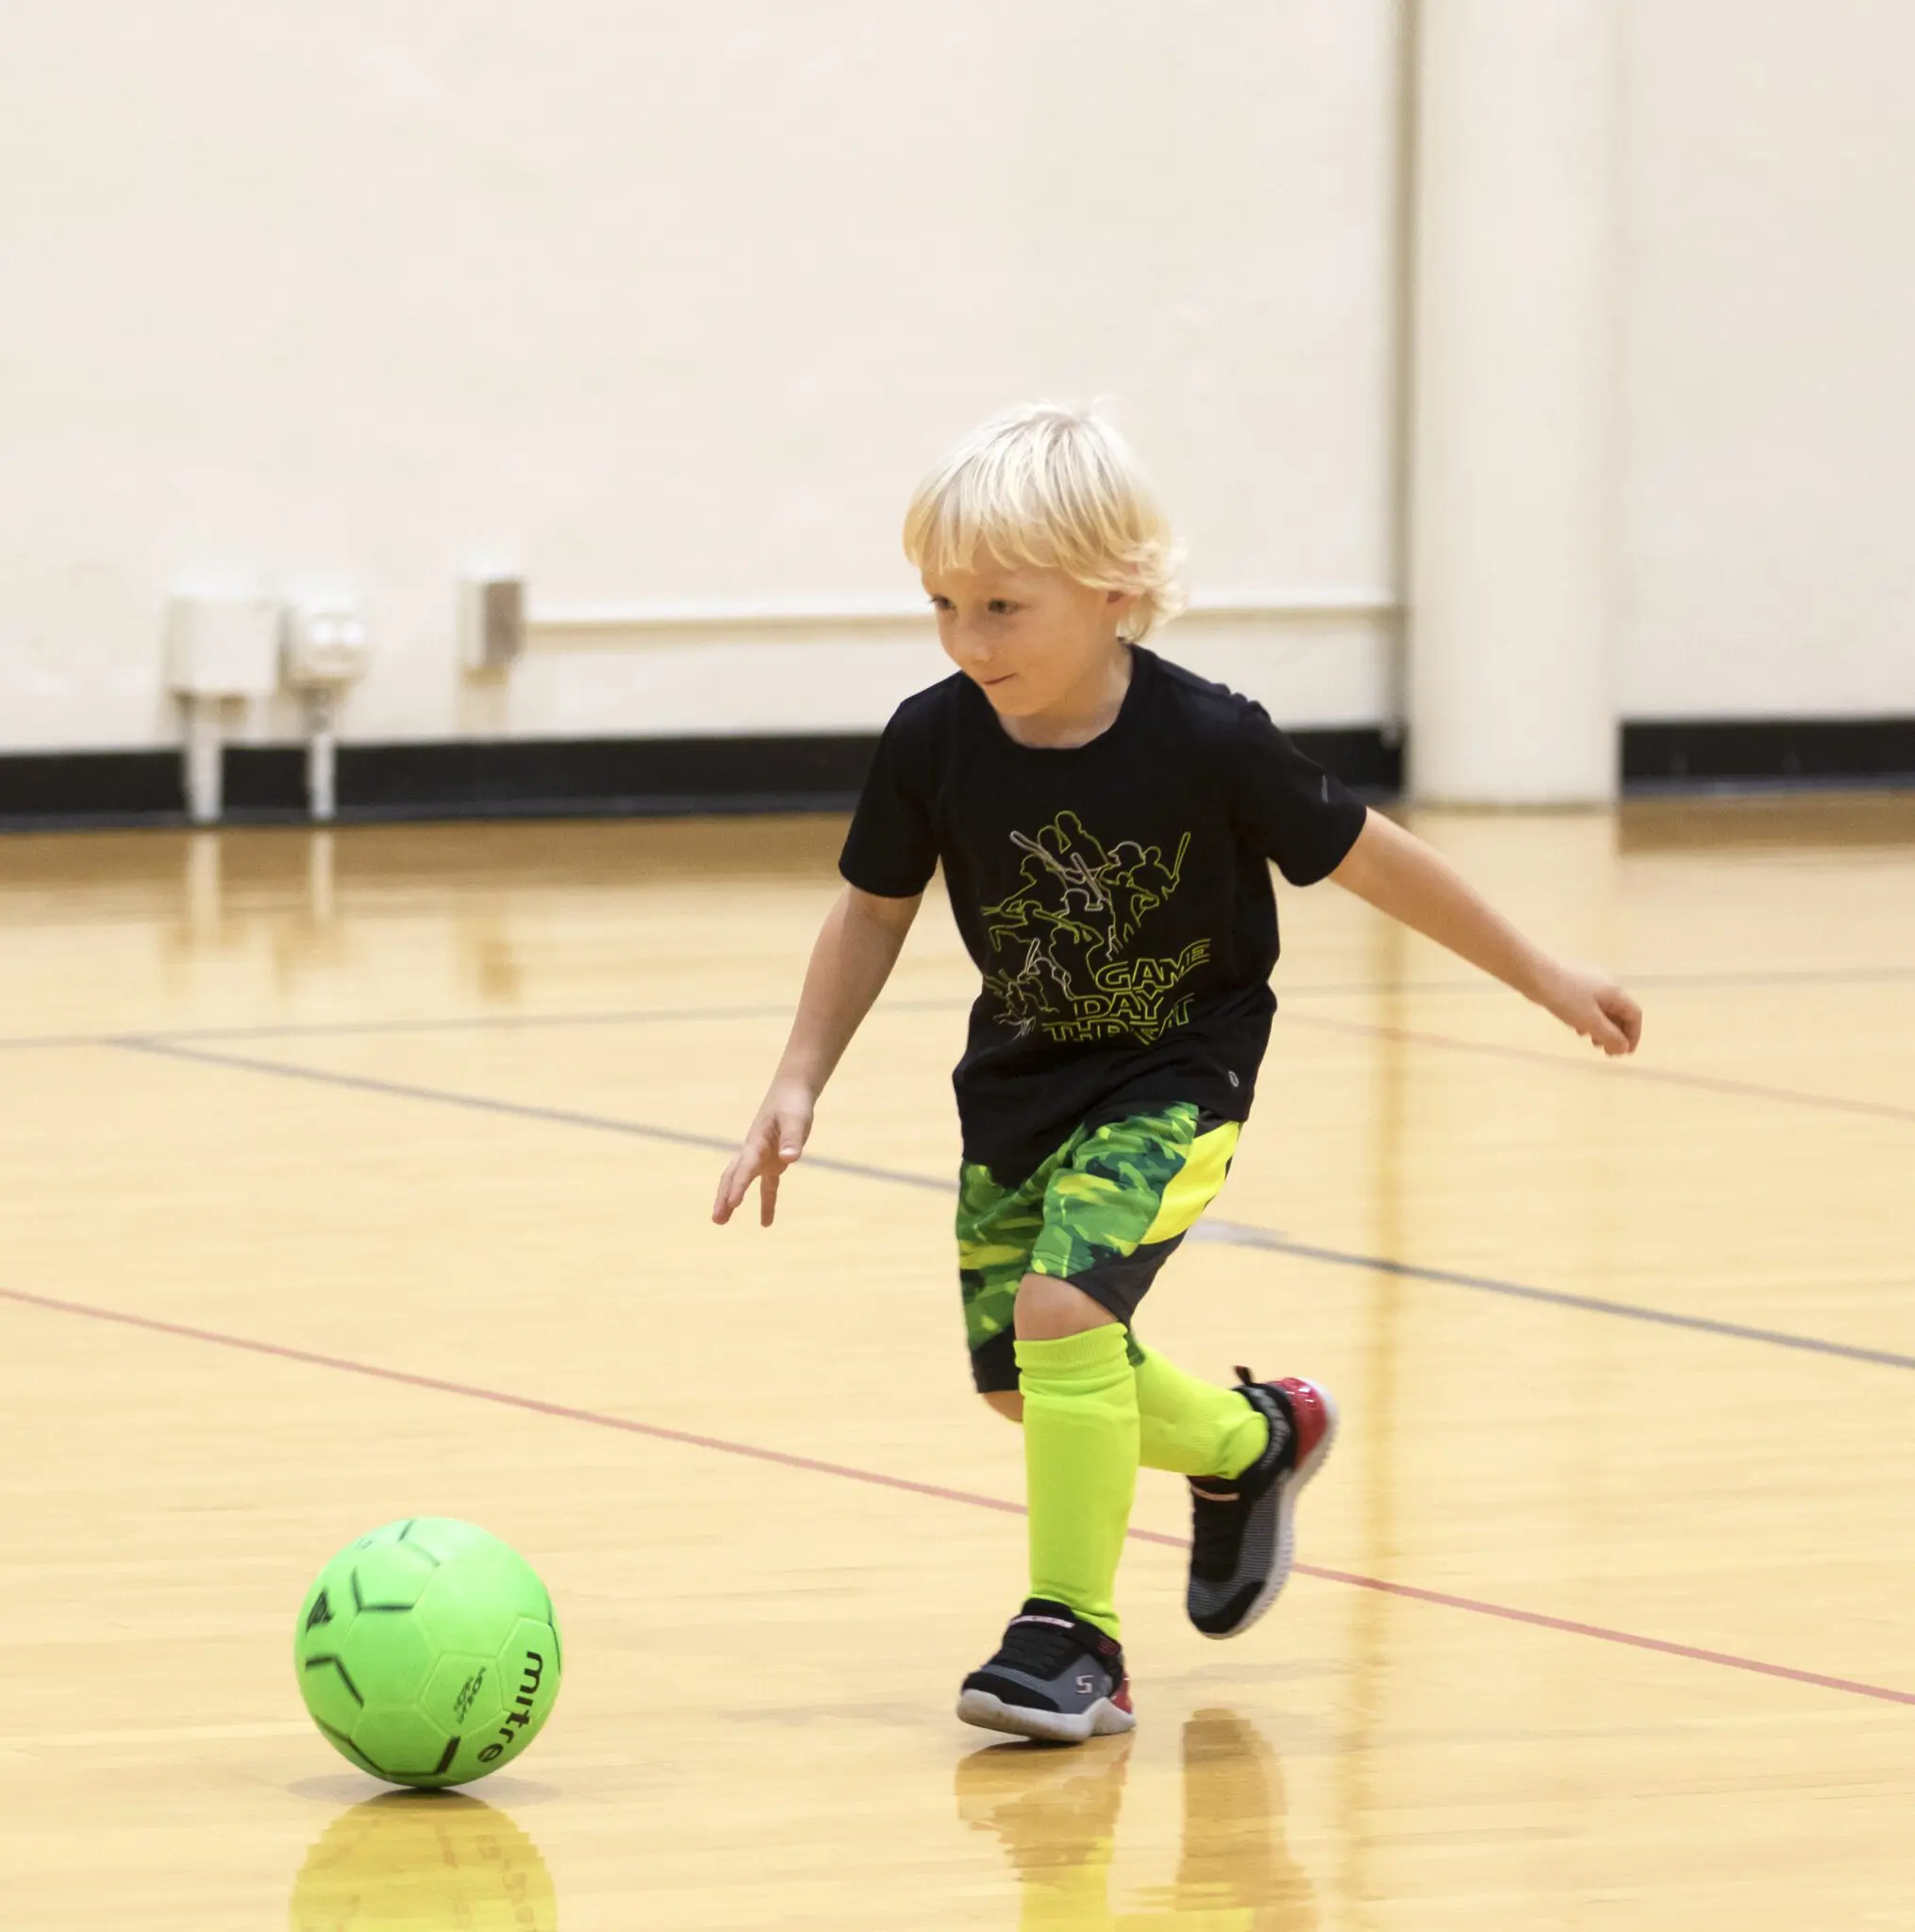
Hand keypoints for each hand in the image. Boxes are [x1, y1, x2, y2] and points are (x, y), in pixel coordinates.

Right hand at [712, 1081, 815, 1226]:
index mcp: (756, 1142)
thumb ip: (793, 1139)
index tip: (733, 1204)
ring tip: (722, 1221)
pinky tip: (766, 1223)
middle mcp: (754, 1152)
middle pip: (733, 1176)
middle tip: (717, 1219)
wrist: (792, 1092)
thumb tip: (790, 1160)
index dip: (739, 1186)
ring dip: (733, 1200)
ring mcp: (762, 1157)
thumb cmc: (793, 1105)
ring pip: (743, 1181)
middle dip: (724, 1197)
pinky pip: (767, 1186)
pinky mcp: (773, 1162)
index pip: (745, 1168)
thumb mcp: (796, 1120)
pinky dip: (767, 1203)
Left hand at [1534, 961, 1642, 1056]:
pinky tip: (1577, 1029)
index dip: (1633, 1035)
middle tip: (1607, 1052)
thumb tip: (1623, 1048)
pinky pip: (1588, 1006)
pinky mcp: (1573, 985)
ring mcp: (1589, 983)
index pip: (1634, 1014)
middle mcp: (1606, 985)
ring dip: (1601, 1029)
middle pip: (1619, 1013)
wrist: (1534, 975)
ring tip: (1592, 1043)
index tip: (1625, 1053)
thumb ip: (1609, 1036)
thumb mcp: (1590, 1021)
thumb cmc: (1565, 998)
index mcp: (1615, 992)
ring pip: (1602, 1010)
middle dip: (1616, 1034)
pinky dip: (1588, 1020)